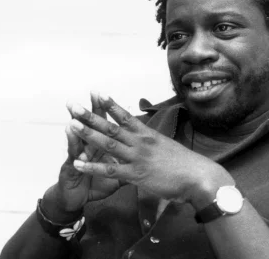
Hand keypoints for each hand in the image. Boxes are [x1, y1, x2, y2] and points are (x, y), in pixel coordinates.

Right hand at [42, 92, 122, 220]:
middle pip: (92, 126)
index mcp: (101, 148)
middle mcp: (88, 148)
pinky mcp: (70, 168)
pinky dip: (72, 144)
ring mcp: (78, 156)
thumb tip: (147, 159)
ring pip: (79, 137)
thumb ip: (130, 165)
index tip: (111, 94)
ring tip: (77, 109)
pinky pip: (73, 155)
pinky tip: (69, 131)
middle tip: (93, 92)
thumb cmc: (94, 185)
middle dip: (94, 110)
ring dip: (79, 123)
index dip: (109, 110)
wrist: (74, 201)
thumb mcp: (117, 176)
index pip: (107, 125)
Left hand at [68, 93, 233, 208]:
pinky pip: (110, 170)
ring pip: (108, 144)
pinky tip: (78, 163)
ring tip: (71, 124)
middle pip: (111, 126)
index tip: (96, 92)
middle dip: (90, 115)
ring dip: (88, 134)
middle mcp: (140, 142)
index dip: (109, 104)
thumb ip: (154, 144)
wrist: (198, 176)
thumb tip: (148, 140)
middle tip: (72, 105)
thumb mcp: (167, 148)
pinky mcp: (136, 174)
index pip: (125, 115)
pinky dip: (92, 166)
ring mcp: (137, 158)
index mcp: (148, 135)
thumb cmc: (186, 163)